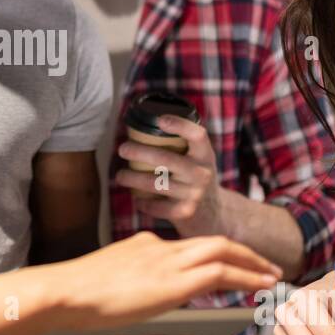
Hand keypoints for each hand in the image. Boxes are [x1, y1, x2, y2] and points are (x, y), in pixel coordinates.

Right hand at [45, 231, 282, 330]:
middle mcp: (159, 247)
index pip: (187, 246)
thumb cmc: (73, 296)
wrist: (62, 293)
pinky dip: (245, 276)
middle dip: (243, 252)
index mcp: (142, 246)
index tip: (229, 262)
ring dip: (252, 262)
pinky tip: (261, 286)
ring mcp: (167, 262)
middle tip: (265, 264)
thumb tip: (139, 297)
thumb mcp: (106, 282)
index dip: (213, 253)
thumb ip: (127, 284)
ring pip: (223, 251)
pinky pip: (221, 273)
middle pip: (212, 241)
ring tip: (272, 275)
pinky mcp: (174, 283)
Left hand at [115, 115, 237, 237]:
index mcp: (205, 155)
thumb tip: (141, 129)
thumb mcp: (198, 161)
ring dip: (132, 178)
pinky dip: (142, 202)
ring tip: (120, 176)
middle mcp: (202, 173)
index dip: (179, 125)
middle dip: (139, 152)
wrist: (214, 214)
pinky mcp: (185, 212)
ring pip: (155, 183)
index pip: (197, 135)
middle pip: (166, 158)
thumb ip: (182, 146)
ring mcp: (194, 194)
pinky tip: (136, 199)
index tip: (159, 120)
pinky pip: (156, 206)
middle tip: (122, 149)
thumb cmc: (196, 179)